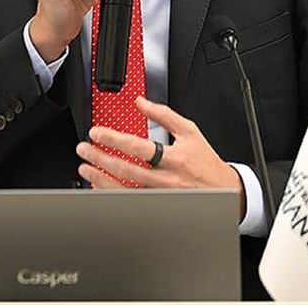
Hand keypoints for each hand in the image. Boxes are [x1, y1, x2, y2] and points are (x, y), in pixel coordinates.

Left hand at [76, 97, 244, 215]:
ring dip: (100, 178)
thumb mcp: (190, 131)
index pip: (137, 147)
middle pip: (125, 169)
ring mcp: (160, 196)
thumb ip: (163, 114)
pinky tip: (100, 185)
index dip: (113, 139)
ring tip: (85, 168)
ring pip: (124, 189)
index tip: (97, 133)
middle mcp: (166, 180)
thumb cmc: (206, 162)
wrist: (223, 192)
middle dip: (99, 158)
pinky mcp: (157, 205)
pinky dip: (112, 193)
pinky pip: (129, 200)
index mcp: (174, 158)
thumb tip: (140, 102)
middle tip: (84, 149)